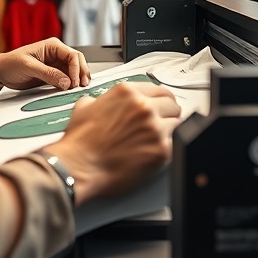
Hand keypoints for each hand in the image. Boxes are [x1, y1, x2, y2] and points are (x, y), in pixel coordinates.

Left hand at [0, 38, 89, 90]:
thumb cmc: (10, 63)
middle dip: (82, 73)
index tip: (74, 82)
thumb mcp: (29, 67)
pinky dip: (70, 85)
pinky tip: (71, 90)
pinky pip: (66, 79)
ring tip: (79, 89)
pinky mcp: (52, 75)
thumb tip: (66, 82)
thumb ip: (48, 73)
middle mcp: (56, 54)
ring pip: (74, 71)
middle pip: (77, 62)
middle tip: (82, 86)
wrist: (0, 71)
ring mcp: (55, 65)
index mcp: (52, 46)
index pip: (72, 55)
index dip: (76, 69)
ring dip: (78, 80)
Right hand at [44, 82, 180, 205]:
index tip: (162, 106)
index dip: (161, 100)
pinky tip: (158, 151)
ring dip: (171, 130)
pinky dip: (170, 147)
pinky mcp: (162, 150)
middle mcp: (143, 106)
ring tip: (158, 140)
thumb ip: (101, 100)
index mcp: (127, 92)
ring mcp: (155, 127)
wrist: (78, 167)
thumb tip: (103, 101)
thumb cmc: (79, 143)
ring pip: (179, 123)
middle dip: (168, 114)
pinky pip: (177, 143)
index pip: (158, 90)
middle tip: (162, 123)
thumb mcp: (85, 107)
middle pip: (172, 104)